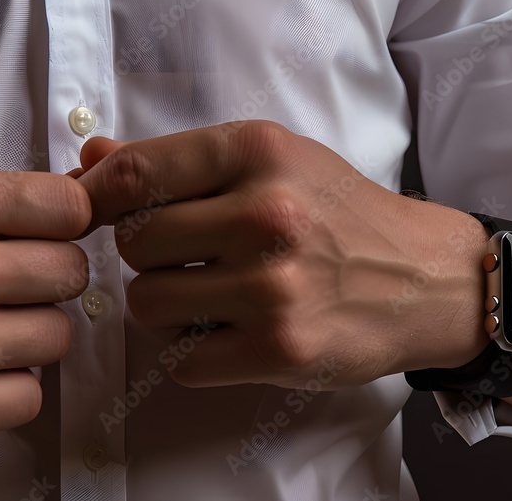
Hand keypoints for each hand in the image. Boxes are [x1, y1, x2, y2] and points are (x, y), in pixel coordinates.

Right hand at [0, 169, 89, 465]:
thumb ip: (8, 197)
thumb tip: (99, 175)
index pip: (73, 206)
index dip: (59, 226)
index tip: (32, 238)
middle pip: (73, 273)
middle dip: (41, 285)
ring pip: (58, 337)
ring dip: (24, 342)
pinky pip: (31, 396)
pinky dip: (1, 395)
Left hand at [78, 120, 489, 389]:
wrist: (422, 275)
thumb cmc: (342, 212)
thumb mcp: (276, 161)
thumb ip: (184, 161)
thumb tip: (93, 160)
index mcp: (261, 152)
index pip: (137, 173)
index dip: (95, 196)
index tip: (89, 211)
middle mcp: (267, 214)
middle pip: (134, 242)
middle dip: (148, 252)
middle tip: (191, 253)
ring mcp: (274, 286)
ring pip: (147, 303)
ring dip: (167, 303)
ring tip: (213, 292)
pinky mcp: (279, 348)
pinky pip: (181, 360)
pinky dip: (194, 350)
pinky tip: (232, 329)